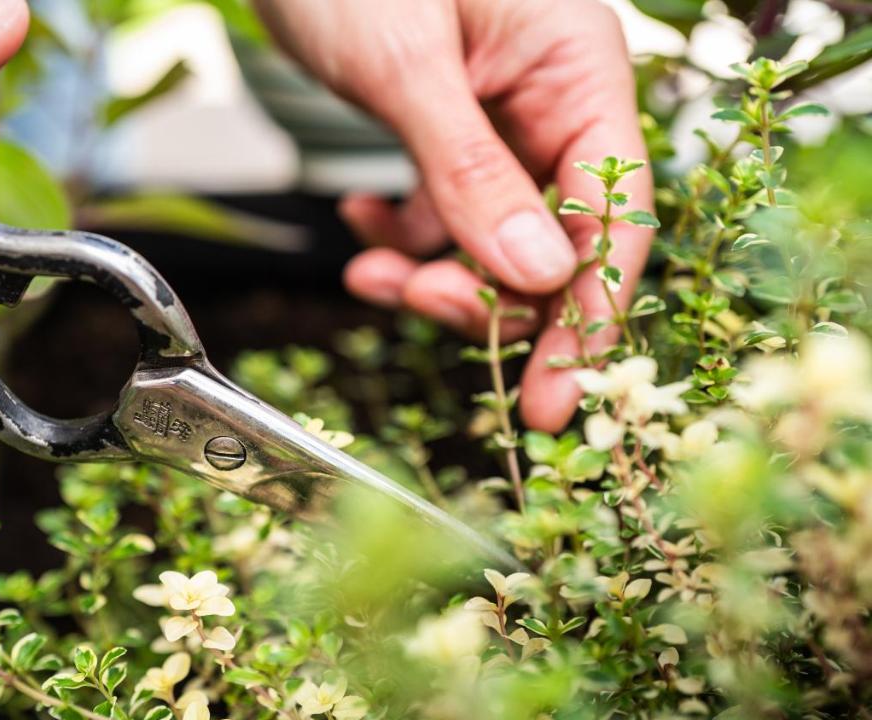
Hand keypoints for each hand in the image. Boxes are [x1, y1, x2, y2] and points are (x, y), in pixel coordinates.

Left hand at [255, 0, 652, 430]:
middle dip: (491, 296)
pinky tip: (361, 220)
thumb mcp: (407, 67)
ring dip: (436, 274)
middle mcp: (550, 98)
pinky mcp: (448, 130)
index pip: (614, 213)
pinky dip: (404, 235)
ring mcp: (500, 117)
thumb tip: (538, 275)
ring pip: (494, 238)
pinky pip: (444, 211)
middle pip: (555, 239)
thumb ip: (470, 171)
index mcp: (575, 68)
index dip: (589, 311)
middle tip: (420, 309)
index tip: (558, 396)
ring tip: (370, 275)